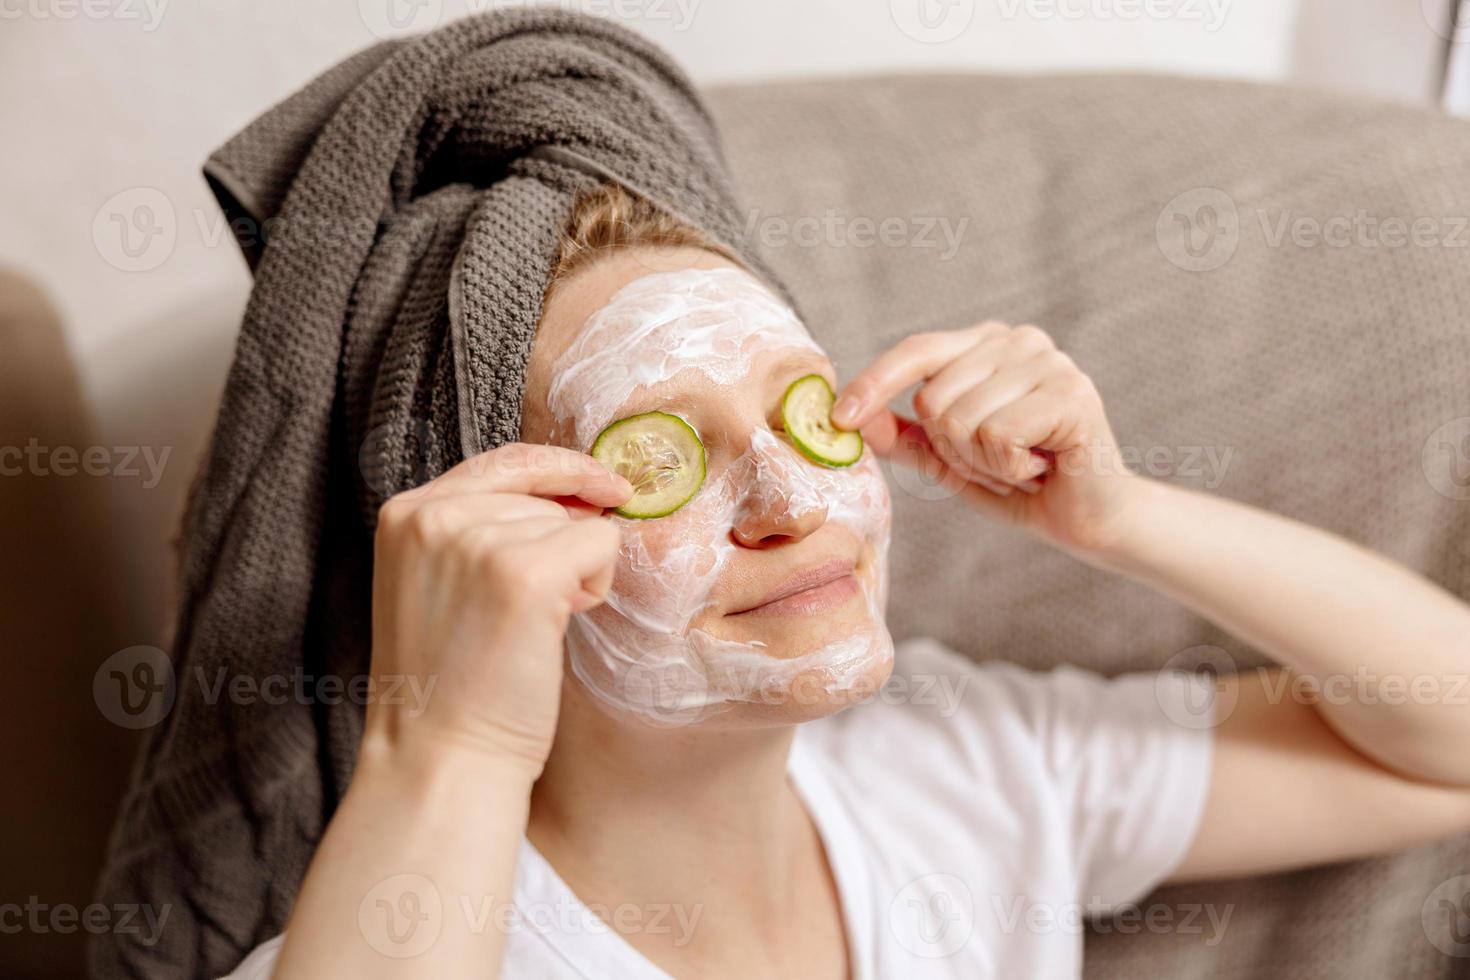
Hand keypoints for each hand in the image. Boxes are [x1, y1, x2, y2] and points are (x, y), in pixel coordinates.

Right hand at [364, 443, 632, 774]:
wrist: (441, 757)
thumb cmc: (453, 684)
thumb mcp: (443, 583)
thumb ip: (486, 529)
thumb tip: (582, 497)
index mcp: (405, 513)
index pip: (504, 461)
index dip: (562, 470)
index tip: (604, 485)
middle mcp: (434, 515)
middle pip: (545, 497)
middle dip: (562, 548)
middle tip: (530, 615)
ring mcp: (477, 540)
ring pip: (577, 523)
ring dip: (577, 573)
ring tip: (531, 629)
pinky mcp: (524, 573)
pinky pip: (601, 544)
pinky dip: (599, 583)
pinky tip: (562, 623)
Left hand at [833, 322, 1141, 553]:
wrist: (1090, 518)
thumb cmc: (1020, 481)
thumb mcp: (950, 460)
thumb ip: (905, 438)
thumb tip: (855, 420)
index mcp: (986, 345)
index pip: (917, 351)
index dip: (874, 383)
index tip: (839, 416)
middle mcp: (1018, 340)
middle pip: (933, 399)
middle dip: (953, 449)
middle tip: (998, 461)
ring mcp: (1049, 362)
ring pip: (960, 421)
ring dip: (984, 463)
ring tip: (1022, 464)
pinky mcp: (1072, 392)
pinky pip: (996, 436)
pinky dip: (1010, 468)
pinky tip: (1042, 466)